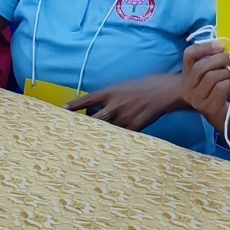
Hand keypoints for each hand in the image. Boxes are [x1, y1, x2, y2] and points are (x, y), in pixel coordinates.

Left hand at [66, 74, 180, 130]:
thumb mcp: (126, 85)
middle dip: (84, 125)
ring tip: (89, 141)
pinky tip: (111, 145)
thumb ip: (113, 95)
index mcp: (111, 91)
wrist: (167, 91)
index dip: (74, 105)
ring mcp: (124, 116)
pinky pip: (121, 135)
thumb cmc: (148, 84)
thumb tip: (103, 104)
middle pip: (93, 119)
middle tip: (73, 132)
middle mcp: (114, 104)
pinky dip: (115, 140)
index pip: (87, 99)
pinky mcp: (134, 126)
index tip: (63, 110)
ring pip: (106, 129)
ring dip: (99, 134)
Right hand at [180, 41, 229, 125]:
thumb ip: (217, 63)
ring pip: (212, 76)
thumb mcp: (217, 74)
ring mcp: (196, 100)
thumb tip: (226, 49)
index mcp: (187, 77)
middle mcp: (187, 89)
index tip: (221, 47)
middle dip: (222, 60)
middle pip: (201, 66)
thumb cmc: (224, 94)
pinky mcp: (208, 108)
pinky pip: (221, 87)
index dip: (204, 47)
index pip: (189, 55)